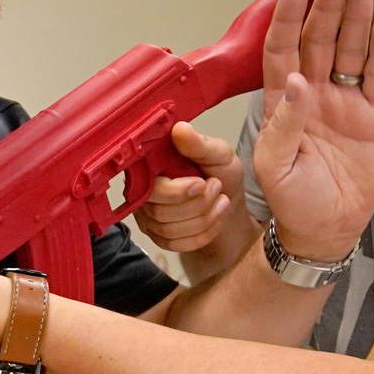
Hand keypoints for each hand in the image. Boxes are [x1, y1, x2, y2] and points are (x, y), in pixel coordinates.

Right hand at [135, 123, 243, 252]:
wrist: (230, 200)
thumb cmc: (220, 173)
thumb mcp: (218, 153)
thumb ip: (199, 144)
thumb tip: (180, 128)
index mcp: (151, 168)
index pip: (151, 187)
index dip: (176, 191)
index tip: (201, 183)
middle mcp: (143, 193)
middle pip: (159, 212)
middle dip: (197, 204)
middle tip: (217, 187)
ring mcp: (148, 218)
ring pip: (168, 230)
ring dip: (203, 218)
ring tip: (221, 201)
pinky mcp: (159, 237)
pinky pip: (175, 244)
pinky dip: (202, 234)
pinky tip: (216, 220)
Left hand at [253, 0, 373, 261]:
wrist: (328, 229)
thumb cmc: (293, 200)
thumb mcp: (276, 167)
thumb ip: (285, 124)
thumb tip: (297, 84)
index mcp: (283, 102)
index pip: (283, 50)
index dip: (288, 19)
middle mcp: (314, 93)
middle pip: (319, 39)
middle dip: (327, 5)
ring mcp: (345, 101)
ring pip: (350, 49)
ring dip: (355, 17)